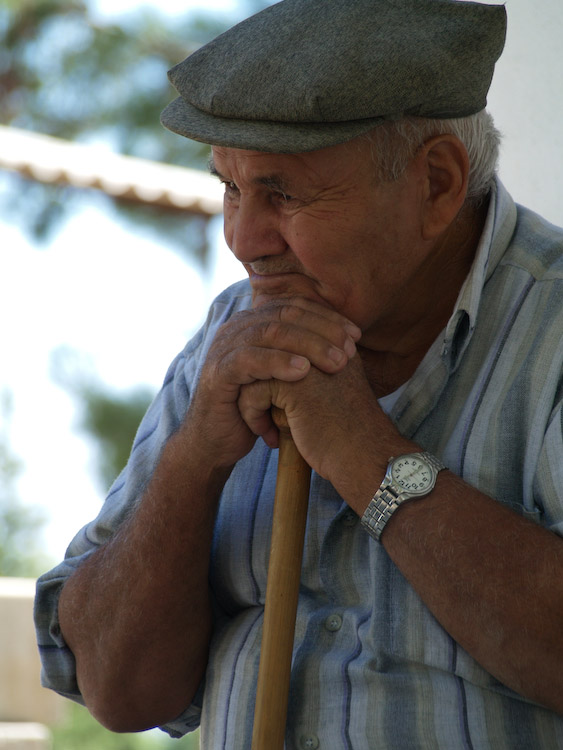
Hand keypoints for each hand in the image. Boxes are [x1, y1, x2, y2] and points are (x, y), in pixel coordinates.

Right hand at [181, 297, 361, 469]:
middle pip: (285, 315)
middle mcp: (238, 328)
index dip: (328, 317)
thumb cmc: (259, 408)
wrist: (218, 441)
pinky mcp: (218, 371)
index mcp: (255, 322)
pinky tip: (303, 371)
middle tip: (350, 349)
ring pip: (270, 333)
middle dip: (323, 330)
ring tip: (335, 362)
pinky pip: (249, 359)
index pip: (295, 306)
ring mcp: (225, 347)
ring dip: (308, 345)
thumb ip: (306, 354)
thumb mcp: (285, 377)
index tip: (357, 335)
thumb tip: (349, 341)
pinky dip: (278, 362)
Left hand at [237, 353, 392, 496]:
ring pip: (255, 371)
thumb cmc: (348, 437)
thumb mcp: (331, 396)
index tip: (273, 402)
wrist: (364, 460)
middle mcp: (321, 346)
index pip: (287, 343)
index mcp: (334, 345)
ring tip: (265, 427)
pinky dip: (253, 416)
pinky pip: (252, 391)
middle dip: (258, 383)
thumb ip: (310, 379)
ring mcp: (307, 363)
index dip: (273, 372)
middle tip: (260, 412)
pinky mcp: (293, 385)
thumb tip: (274, 376)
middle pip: (268, 353)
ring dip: (252, 402)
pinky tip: (270, 438)